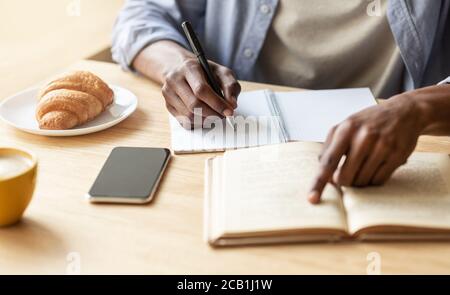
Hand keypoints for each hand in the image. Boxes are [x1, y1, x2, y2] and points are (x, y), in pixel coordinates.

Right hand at [133, 40, 240, 128]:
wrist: (178, 67)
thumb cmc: (203, 71)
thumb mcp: (220, 71)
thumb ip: (230, 85)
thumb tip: (232, 105)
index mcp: (189, 68)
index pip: (201, 90)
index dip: (217, 103)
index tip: (229, 111)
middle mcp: (175, 80)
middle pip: (194, 105)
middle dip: (212, 114)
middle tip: (223, 116)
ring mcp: (168, 93)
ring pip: (188, 115)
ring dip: (205, 120)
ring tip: (214, 116)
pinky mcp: (167, 104)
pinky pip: (183, 121)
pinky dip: (197, 123)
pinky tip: (204, 117)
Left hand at [308, 91, 428, 203]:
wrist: (404, 111)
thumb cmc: (367, 123)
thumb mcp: (345, 127)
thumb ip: (330, 149)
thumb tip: (326, 178)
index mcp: (346, 129)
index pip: (328, 161)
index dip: (318, 182)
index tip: (312, 199)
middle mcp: (364, 136)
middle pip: (344, 177)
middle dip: (343, 182)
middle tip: (347, 175)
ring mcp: (382, 146)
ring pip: (362, 181)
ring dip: (359, 181)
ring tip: (363, 167)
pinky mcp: (397, 155)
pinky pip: (378, 181)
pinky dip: (373, 180)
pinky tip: (375, 169)